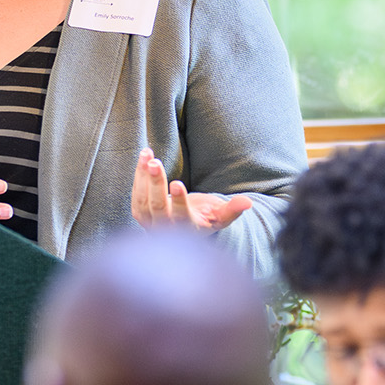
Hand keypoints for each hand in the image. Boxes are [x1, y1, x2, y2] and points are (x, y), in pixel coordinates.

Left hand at [130, 148, 253, 231]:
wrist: (183, 228)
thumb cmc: (206, 218)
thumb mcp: (221, 216)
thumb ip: (233, 210)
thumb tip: (248, 203)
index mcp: (188, 231)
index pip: (180, 217)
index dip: (178, 201)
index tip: (177, 182)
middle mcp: (166, 230)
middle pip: (157, 208)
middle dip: (156, 184)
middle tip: (155, 163)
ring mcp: (150, 223)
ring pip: (143, 201)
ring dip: (143, 176)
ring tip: (148, 153)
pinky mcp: (140, 214)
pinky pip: (136, 195)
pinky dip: (138, 175)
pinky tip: (144, 156)